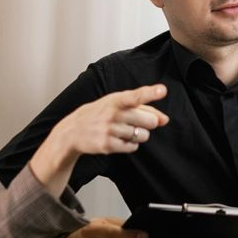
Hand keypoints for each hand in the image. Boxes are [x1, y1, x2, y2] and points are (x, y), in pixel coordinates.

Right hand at [28, 85, 170, 196]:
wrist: (72, 131)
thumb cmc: (100, 114)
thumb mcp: (117, 104)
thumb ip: (143, 108)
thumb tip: (165, 120)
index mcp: (116, 100)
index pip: (135, 96)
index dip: (150, 93)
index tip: (162, 90)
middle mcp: (113, 114)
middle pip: (149, 121)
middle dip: (148, 123)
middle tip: (136, 121)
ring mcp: (109, 130)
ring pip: (143, 136)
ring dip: (138, 135)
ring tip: (123, 130)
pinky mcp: (107, 145)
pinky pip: (133, 147)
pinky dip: (130, 144)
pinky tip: (118, 139)